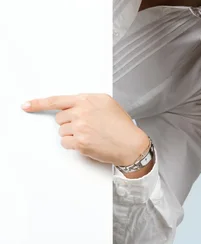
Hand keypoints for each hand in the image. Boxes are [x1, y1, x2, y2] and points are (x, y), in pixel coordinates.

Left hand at [21, 93, 149, 166]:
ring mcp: (80, 127)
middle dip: (69, 122)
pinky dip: (73, 144)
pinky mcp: (80, 142)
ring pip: (62, 131)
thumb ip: (87, 101)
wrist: (130, 143)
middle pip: (59, 118)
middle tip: (84, 126)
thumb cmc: (121, 124)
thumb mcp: (107, 103)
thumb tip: (73, 104)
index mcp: (87, 99)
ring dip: (72, 134)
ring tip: (90, 134)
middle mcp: (82, 111)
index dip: (39, 103)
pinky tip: (87, 142)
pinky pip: (65, 143)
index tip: (27, 105)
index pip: (57, 100)